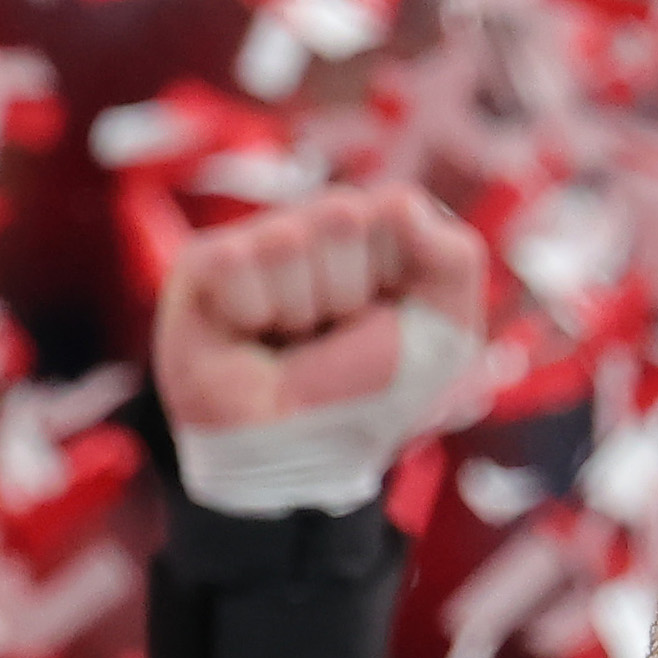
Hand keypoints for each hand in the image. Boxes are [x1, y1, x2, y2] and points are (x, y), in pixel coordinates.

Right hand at [153, 187, 485, 449]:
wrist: (301, 456)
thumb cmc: (370, 396)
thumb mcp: (447, 336)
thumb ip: (455, 258)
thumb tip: (399, 201)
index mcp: (376, 234)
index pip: (394, 204)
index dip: (397, 274)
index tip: (385, 320)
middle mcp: (315, 228)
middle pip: (340, 211)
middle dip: (346, 292)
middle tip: (330, 335)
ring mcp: (257, 241)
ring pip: (287, 238)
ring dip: (298, 310)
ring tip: (290, 342)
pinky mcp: (202, 264)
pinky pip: (234, 260)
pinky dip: (251, 313)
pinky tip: (249, 337)